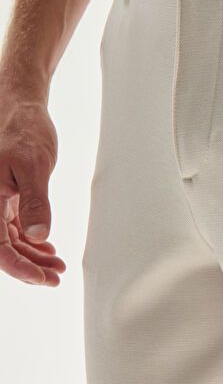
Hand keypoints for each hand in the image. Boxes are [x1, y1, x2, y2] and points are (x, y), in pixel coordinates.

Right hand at [0, 85, 65, 284]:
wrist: (18, 103)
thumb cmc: (22, 128)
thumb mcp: (33, 165)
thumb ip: (35, 202)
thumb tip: (36, 236)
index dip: (20, 269)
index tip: (45, 280)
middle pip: (3, 248)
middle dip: (29, 267)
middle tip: (56, 278)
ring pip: (9, 240)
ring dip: (32, 255)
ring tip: (58, 266)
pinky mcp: (4, 195)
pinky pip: (12, 226)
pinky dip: (30, 240)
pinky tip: (46, 248)